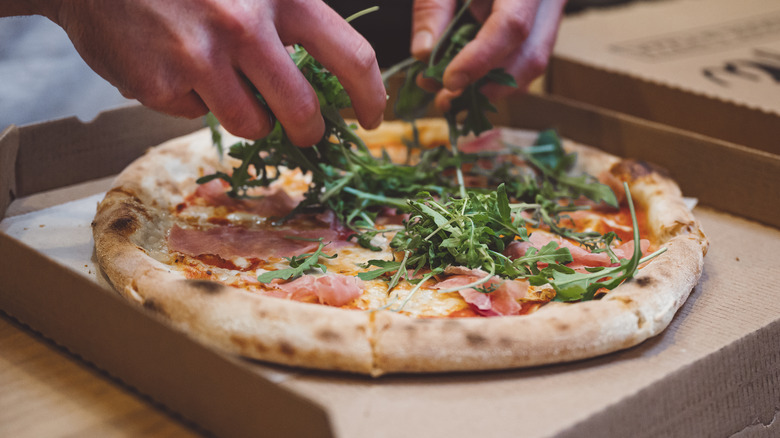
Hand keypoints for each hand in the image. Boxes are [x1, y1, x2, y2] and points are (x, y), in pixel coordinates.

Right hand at [38, 0, 385, 145]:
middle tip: (306, 131)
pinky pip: (194, 115)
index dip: (371, 96)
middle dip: (309, 130)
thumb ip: (288, 16)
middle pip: (302, 111)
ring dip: (249, 118)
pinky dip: (191, 100)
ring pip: (250, 125)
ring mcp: (198, 58)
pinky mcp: (159, 85)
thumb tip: (328, 78)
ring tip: (226, 85)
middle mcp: (243, 26)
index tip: (374, 116)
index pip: (351, 57)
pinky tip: (173, 65)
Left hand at [410, 0, 566, 109]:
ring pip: (533, 61)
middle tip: (445, 100)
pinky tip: (466, 77)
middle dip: (487, 85)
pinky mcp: (543, 19)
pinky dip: (497, 73)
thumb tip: (424, 55)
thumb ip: (433, 6)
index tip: (449, 81)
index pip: (512, 26)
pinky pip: (527, 54)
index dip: (480, 59)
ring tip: (449, 94)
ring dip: (491, 86)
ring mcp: (551, 8)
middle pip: (531, 55)